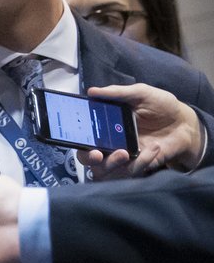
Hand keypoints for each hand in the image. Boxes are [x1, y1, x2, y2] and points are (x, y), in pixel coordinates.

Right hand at [76, 83, 206, 178]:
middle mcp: (110, 142)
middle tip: (97, 155)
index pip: (84, 137)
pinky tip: (154, 148)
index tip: (84, 142)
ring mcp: (123, 156)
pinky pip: (131, 171)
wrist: (184, 122)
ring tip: (125, 153)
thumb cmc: (161, 106)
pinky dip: (141, 162)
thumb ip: (117, 93)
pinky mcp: (137, 165)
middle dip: (89, 159)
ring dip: (112, 164)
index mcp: (106, 126)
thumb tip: (92, 91)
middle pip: (88, 159)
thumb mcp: (141, 93)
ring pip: (105, 171)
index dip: (78, 142)